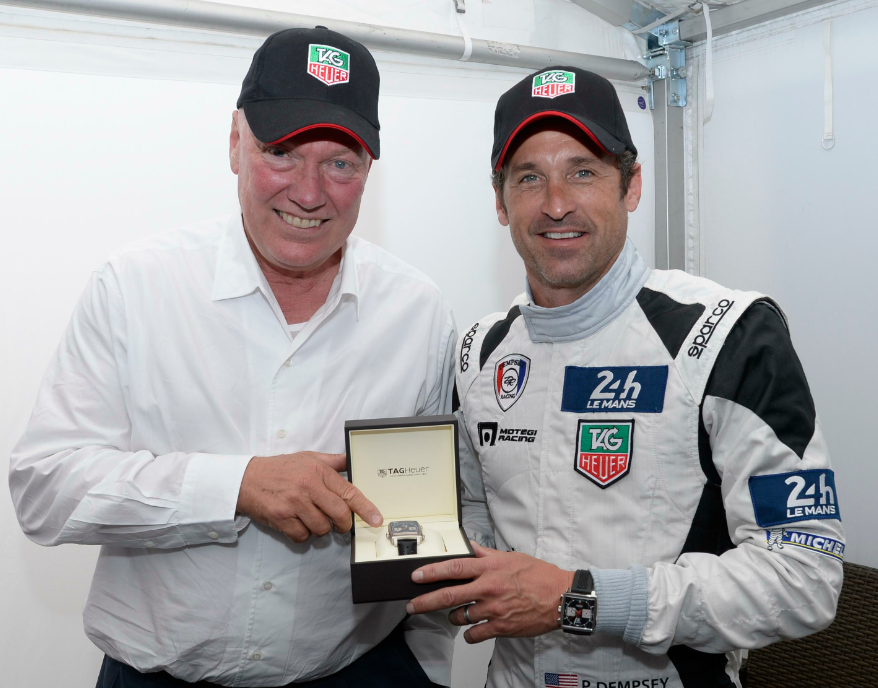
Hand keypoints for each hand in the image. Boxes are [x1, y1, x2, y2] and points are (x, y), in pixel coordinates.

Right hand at [236, 452, 381, 542]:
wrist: (246, 479)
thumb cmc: (280, 469)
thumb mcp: (308, 458)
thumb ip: (332, 461)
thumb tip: (352, 460)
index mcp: (318, 471)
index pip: (349, 492)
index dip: (365, 508)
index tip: (376, 519)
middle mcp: (308, 486)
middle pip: (339, 514)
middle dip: (344, 525)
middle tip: (341, 525)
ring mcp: (294, 504)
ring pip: (321, 528)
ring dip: (320, 528)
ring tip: (311, 518)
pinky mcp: (281, 518)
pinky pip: (302, 536)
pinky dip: (303, 534)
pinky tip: (297, 523)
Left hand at [406, 542, 573, 642]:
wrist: (560, 597)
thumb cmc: (538, 575)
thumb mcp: (511, 557)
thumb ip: (487, 554)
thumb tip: (470, 547)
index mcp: (490, 568)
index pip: (454, 568)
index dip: (432, 572)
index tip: (416, 576)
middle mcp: (489, 588)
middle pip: (449, 595)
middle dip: (425, 601)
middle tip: (412, 604)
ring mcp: (494, 609)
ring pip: (459, 617)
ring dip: (453, 616)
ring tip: (458, 613)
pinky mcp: (501, 627)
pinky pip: (474, 634)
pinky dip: (470, 634)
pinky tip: (472, 629)